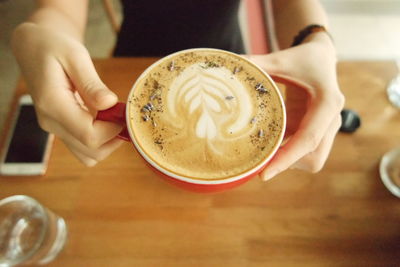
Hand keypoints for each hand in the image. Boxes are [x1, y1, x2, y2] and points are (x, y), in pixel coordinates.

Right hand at [12, 23, 123, 165]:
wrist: (35, 47)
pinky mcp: (61, 128)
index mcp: (53, 104)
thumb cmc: (55, 47)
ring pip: (88, 155)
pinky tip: (105, 118)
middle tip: (122, 113)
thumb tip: (109, 103)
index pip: (89, 136)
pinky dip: (100, 139)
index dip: (113, 129)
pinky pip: (84, 147)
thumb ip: (91, 84)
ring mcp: (55, 128)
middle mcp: (51, 122)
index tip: (124, 111)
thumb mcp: (76, 57)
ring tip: (114, 116)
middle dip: (114, 136)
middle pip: (91, 151)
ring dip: (108, 142)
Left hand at [245, 33, 344, 180]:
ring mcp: (327, 129)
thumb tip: (226, 71)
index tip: (264, 175)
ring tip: (261, 152)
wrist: (322, 57)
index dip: (287, 159)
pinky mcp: (317, 132)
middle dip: (287, 163)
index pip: (309, 139)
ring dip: (287, 160)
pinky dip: (286, 154)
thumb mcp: (281, 58)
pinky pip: (303, 152)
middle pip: (313, 158)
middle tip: (258, 162)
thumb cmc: (303, 58)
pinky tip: (266, 145)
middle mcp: (332, 119)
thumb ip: (256, 64)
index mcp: (328, 102)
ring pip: (310, 160)